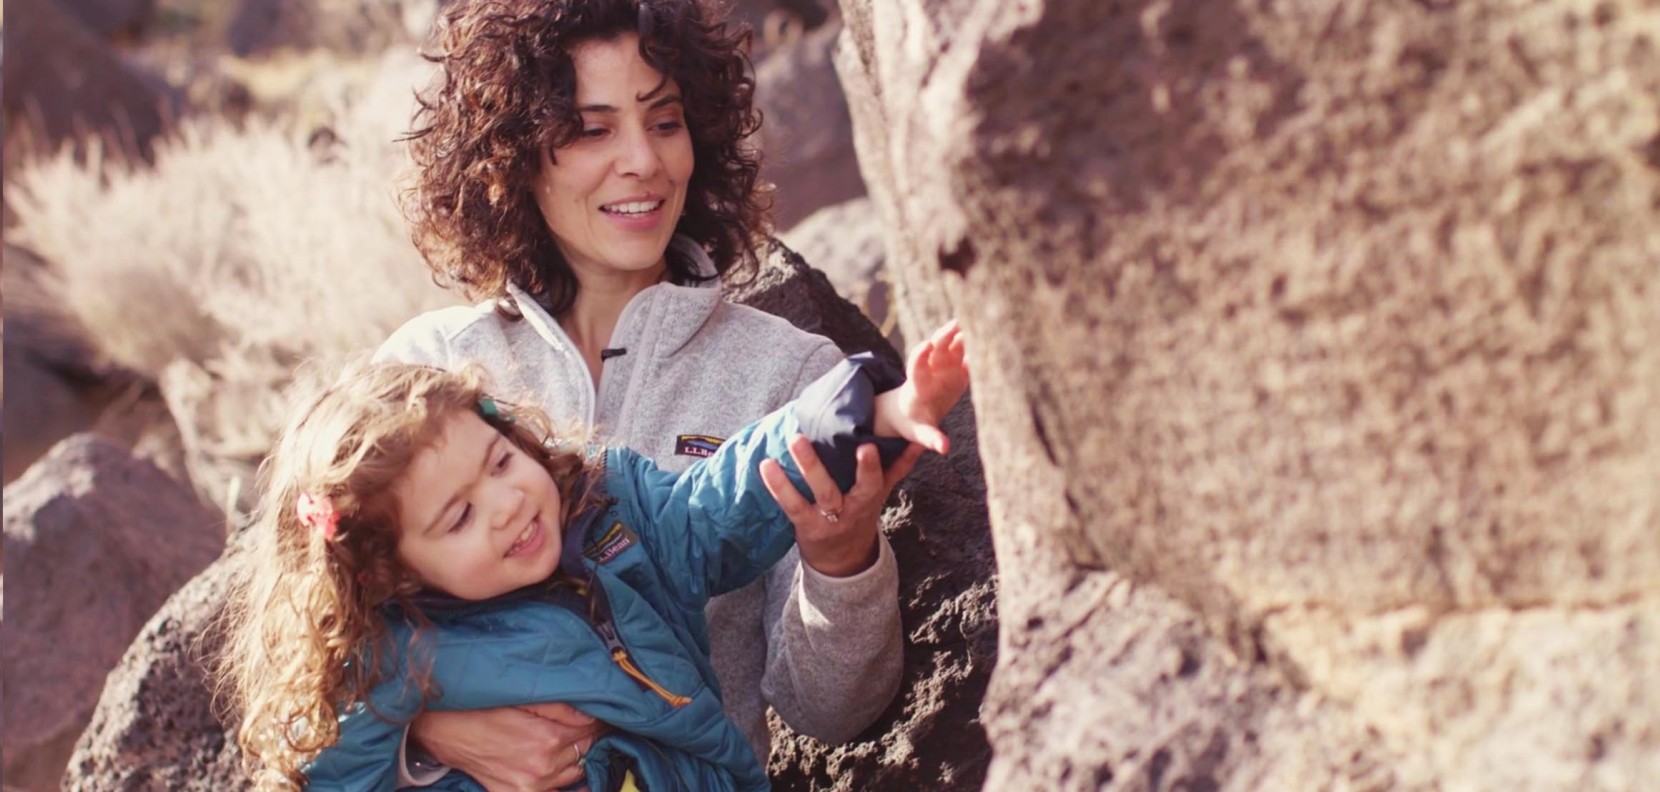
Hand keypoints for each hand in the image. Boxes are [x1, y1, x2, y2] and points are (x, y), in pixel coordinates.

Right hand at [409, 703, 603, 790]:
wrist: (448, 732)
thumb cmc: (486, 710)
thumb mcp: (526, 700)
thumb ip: (563, 708)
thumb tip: (593, 713)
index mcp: (548, 739)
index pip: (590, 730)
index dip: (597, 720)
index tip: (602, 715)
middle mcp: (544, 767)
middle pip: (585, 751)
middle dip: (587, 738)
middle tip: (588, 727)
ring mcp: (532, 786)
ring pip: (574, 774)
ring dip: (577, 759)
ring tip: (574, 745)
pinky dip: (563, 784)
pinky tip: (565, 774)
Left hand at [759, 435, 923, 576]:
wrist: (842, 561)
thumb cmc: (860, 514)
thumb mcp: (881, 494)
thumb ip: (899, 467)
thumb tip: (920, 441)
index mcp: (870, 499)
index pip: (875, 482)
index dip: (872, 466)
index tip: (868, 445)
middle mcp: (851, 509)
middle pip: (846, 488)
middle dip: (835, 466)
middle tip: (812, 438)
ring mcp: (828, 519)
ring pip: (820, 492)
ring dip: (806, 466)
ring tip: (794, 439)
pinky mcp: (805, 525)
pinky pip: (791, 505)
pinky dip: (778, 485)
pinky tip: (766, 464)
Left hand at [875, 320, 969, 452]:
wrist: (910, 411)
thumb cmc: (912, 423)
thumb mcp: (919, 433)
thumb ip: (931, 438)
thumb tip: (944, 448)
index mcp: (918, 386)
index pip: (916, 367)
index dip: (920, 355)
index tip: (926, 345)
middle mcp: (930, 371)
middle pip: (936, 348)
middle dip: (945, 336)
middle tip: (957, 323)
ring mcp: (943, 367)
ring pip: (952, 346)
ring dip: (961, 334)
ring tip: (976, 322)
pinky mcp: (956, 369)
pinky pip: (966, 354)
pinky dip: (976, 347)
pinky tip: (991, 338)